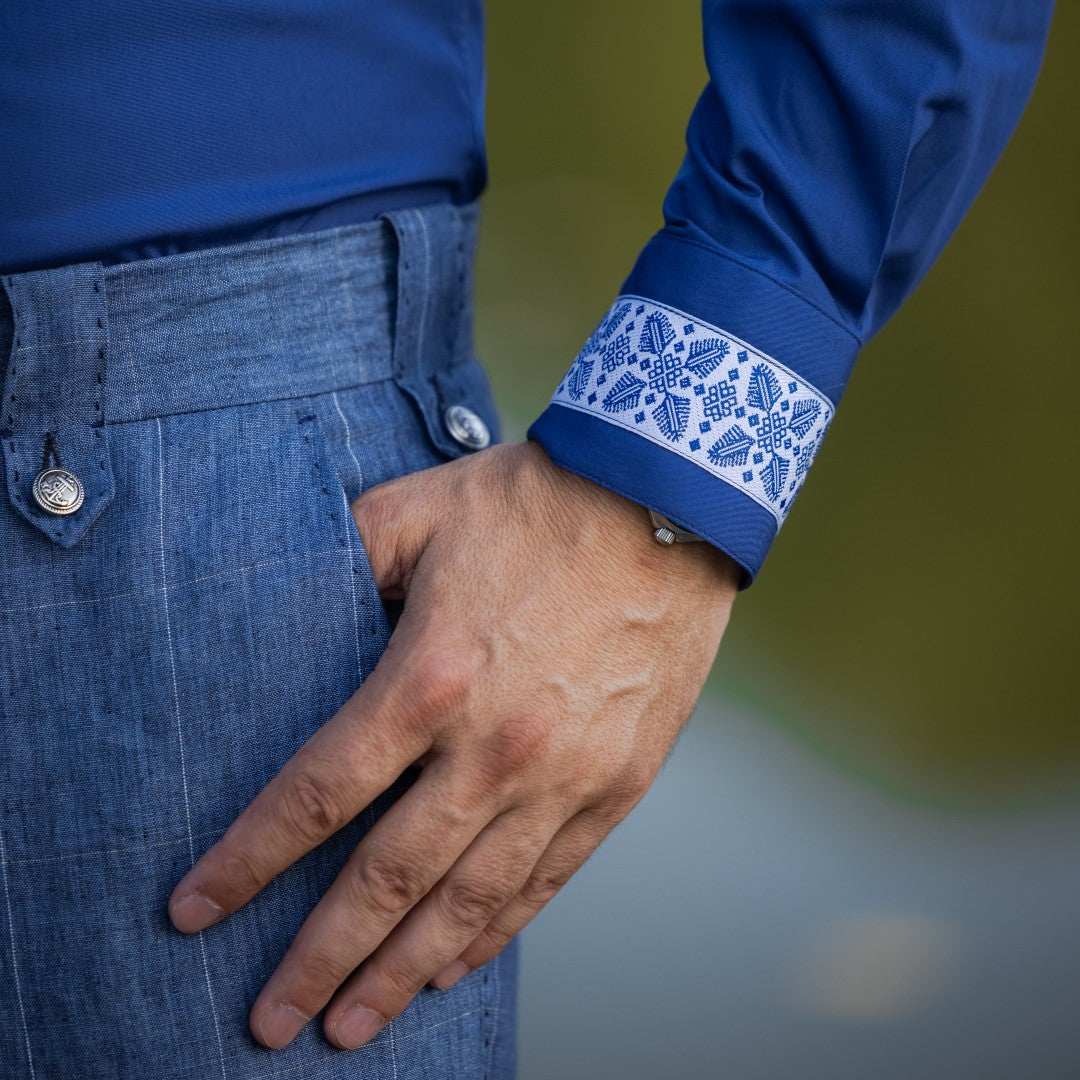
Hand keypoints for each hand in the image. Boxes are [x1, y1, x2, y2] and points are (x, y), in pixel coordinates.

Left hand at [168, 440, 738, 1049]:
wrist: (668, 501)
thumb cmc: (536, 502)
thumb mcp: (417, 512)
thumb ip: (342, 562)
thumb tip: (296, 604)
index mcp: (429, 678)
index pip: (318, 794)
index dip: (249, 861)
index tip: (196, 911)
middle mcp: (494, 747)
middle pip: (387, 878)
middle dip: (318, 959)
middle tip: (267, 1025)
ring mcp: (563, 775)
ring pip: (468, 901)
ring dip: (403, 972)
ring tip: (350, 1028)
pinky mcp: (618, 783)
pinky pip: (546, 880)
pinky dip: (494, 933)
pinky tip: (453, 968)